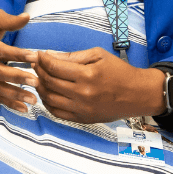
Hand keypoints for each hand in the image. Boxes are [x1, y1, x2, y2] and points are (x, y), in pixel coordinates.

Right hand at [0, 9, 38, 112]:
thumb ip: (10, 20)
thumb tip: (27, 17)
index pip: (0, 51)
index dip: (17, 55)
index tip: (35, 57)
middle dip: (18, 78)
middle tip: (37, 82)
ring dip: (15, 95)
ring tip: (33, 99)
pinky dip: (9, 103)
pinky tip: (24, 109)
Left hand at [33, 47, 166, 123]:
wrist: (137, 94)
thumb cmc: (119, 71)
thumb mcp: (99, 55)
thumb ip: (74, 56)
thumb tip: (51, 55)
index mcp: (88, 75)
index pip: (55, 67)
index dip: (43, 59)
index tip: (38, 54)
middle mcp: (82, 94)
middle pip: (49, 82)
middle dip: (38, 71)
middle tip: (35, 64)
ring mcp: (81, 109)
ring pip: (49, 99)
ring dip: (40, 87)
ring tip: (39, 78)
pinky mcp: (82, 119)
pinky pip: (56, 112)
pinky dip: (48, 103)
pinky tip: (48, 93)